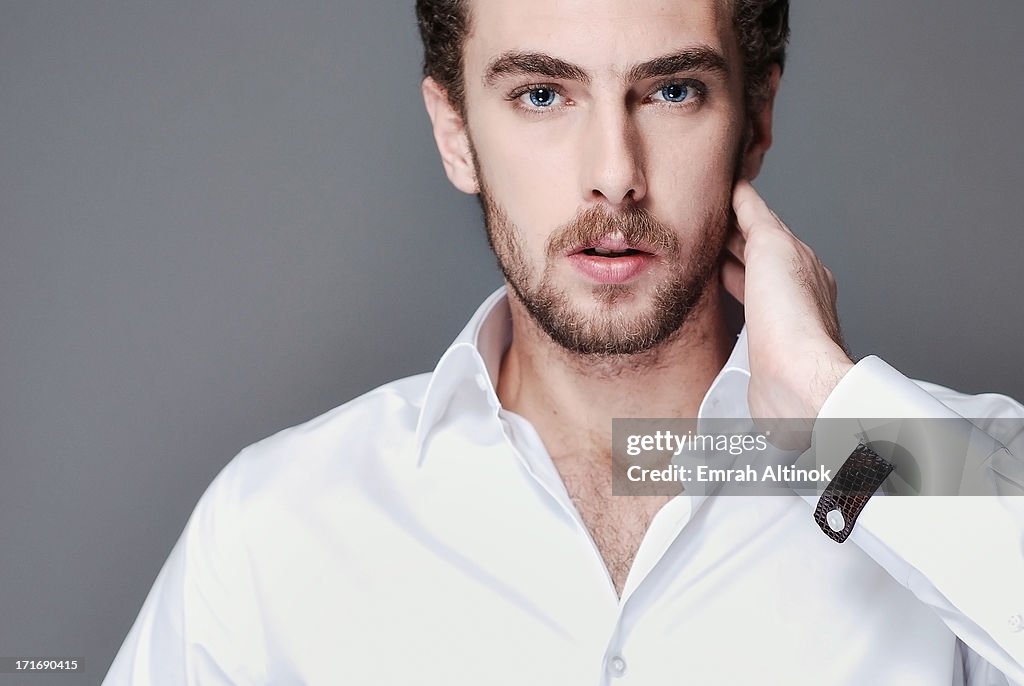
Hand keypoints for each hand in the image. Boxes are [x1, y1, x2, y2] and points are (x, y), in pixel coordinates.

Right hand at [721, 180, 854, 444]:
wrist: (796, 379)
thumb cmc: (790, 318)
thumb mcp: (773, 246)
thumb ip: (756, 218)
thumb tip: (743, 192)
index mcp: (800, 260)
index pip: (765, 223)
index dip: (739, 207)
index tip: (715, 194)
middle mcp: (793, 288)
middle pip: (756, 252)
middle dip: (729, 236)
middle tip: (698, 222)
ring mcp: (778, 319)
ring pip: (748, 281)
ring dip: (725, 266)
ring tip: (699, 257)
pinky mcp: (762, 348)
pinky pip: (740, 311)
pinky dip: (725, 298)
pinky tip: (713, 301)